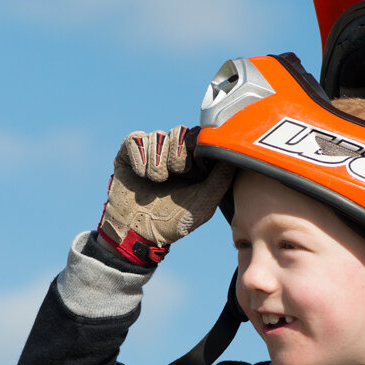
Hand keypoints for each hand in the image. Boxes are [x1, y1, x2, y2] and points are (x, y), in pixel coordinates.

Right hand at [97, 126, 234, 266]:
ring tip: (155, 182)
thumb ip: (221, 180)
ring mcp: (149, 151)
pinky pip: (135, 140)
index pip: (197, 135)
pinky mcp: (128, 152)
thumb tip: (236, 156)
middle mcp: (170, 152)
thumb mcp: (204, 203)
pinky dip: (140, 158)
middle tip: (172, 177)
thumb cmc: (174, 222)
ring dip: (157, 162)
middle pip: (178, 132)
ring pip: (157, 136)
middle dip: (176, 155)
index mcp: (191, 161)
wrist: (139, 233)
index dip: (195, 145)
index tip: (192, 165)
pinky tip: (141, 176)